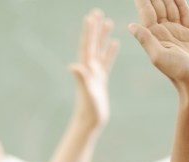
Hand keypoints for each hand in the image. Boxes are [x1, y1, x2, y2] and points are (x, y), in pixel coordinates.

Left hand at [68, 10, 118, 130]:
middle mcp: (90, 68)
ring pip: (99, 50)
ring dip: (102, 36)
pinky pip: (106, 61)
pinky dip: (110, 51)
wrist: (90, 122)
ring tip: (107, 22)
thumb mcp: (87, 92)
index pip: (87, 45)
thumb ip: (81, 78)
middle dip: (94, 28)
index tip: (91, 16)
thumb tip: (73, 66)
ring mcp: (96, 73)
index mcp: (87, 68)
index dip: (89, 31)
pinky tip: (114, 43)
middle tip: (97, 11)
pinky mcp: (101, 79)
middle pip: (92, 43)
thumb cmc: (89, 109)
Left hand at [129, 0, 188, 93]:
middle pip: (157, 5)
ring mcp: (177, 32)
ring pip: (171, 6)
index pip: (146, 10)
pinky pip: (185, 13)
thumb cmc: (178, 74)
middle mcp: (164, 32)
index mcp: (154, 36)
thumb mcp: (158, 57)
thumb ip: (146, 40)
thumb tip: (131, 26)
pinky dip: (181, 2)